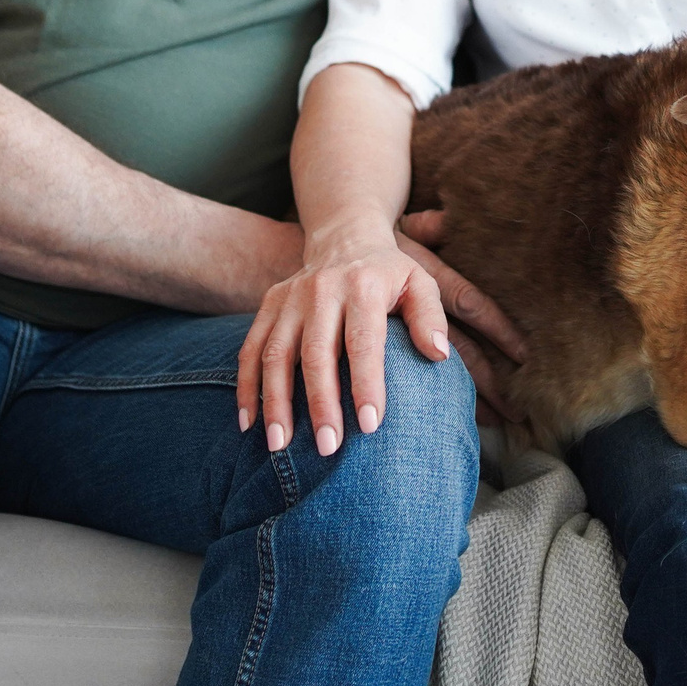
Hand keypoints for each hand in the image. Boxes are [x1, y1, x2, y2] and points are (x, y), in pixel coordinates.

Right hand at [235, 226, 525, 455]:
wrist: (345, 237)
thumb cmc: (389, 274)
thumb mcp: (420, 284)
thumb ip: (430, 318)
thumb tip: (439, 354)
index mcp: (363, 286)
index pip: (363, 341)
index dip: (366, 384)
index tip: (370, 426)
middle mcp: (321, 290)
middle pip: (316, 354)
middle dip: (320, 404)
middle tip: (328, 448)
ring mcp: (289, 298)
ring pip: (275, 354)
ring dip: (276, 403)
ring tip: (281, 446)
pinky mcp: (268, 304)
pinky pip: (250, 349)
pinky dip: (246, 387)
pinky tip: (248, 423)